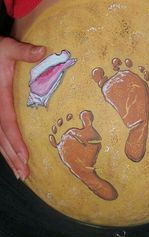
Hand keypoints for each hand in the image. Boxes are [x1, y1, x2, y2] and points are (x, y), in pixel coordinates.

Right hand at [0, 37, 45, 179]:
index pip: (8, 124)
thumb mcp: (6, 49)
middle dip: (13, 158)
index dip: (16, 142)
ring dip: (8, 158)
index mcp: (0, 98)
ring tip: (19, 173)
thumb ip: (23, 52)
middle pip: (1, 140)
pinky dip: (4, 148)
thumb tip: (43, 51)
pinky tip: (11, 156)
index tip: (26, 158)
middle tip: (25, 174)